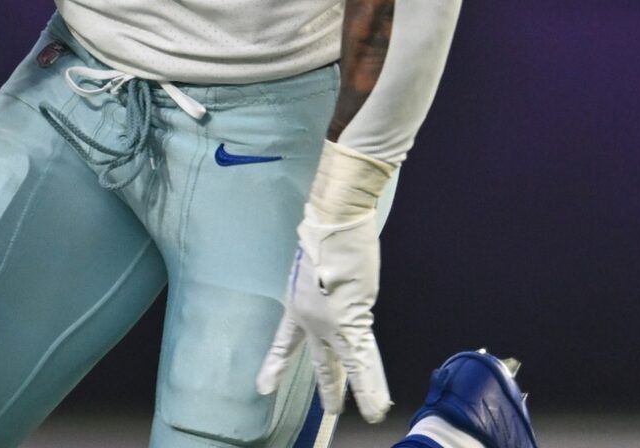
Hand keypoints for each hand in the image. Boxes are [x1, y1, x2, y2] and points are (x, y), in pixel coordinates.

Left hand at [256, 212, 390, 421]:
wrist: (334, 226)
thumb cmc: (325, 238)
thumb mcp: (316, 271)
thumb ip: (324, 294)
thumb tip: (344, 305)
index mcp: (297, 305)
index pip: (285, 342)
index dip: (276, 364)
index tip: (263, 386)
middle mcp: (312, 319)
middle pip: (320, 360)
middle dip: (327, 386)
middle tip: (331, 410)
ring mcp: (332, 323)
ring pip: (345, 365)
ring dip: (357, 391)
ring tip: (366, 412)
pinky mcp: (353, 322)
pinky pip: (363, 361)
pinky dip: (371, 385)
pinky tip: (376, 404)